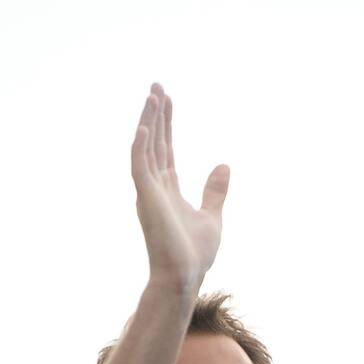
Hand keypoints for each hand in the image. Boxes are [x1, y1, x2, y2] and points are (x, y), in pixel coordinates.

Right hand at [131, 83, 229, 288]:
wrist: (184, 277)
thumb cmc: (194, 254)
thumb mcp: (212, 216)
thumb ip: (215, 191)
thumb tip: (224, 166)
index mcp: (168, 190)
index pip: (165, 149)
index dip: (166, 124)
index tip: (168, 99)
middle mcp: (154, 187)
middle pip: (153, 142)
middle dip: (155, 114)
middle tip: (157, 85)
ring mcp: (148, 193)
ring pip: (145, 149)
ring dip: (148, 122)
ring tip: (153, 95)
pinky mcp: (147, 201)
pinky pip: (139, 168)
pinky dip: (139, 148)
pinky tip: (143, 127)